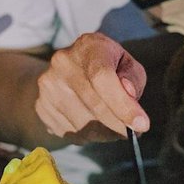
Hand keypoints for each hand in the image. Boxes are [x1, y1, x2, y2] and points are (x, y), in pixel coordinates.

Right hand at [35, 32, 149, 143]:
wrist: (64, 73)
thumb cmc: (105, 68)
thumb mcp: (125, 64)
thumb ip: (133, 79)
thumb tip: (129, 94)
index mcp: (88, 46)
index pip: (104, 78)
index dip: (124, 105)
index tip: (141, 125)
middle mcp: (63, 63)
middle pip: (96, 107)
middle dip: (120, 126)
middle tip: (133, 132)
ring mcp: (49, 86)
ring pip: (85, 127)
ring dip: (106, 134)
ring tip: (111, 125)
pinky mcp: (42, 107)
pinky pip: (71, 134)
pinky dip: (89, 137)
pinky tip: (92, 124)